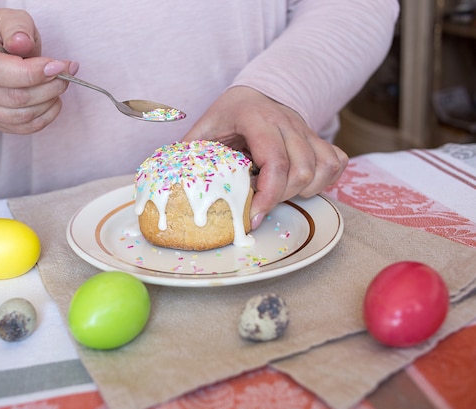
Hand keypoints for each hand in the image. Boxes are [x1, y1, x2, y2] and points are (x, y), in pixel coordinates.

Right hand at [0, 9, 78, 133]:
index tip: (58, 65)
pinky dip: (45, 117)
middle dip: (48, 87)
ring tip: (59, 85)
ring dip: (48, 103)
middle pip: (12, 98)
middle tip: (65, 73)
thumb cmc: (2, 34)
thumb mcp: (9, 19)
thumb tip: (22, 42)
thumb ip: (17, 28)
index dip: (30, 73)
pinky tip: (53, 101)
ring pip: (19, 117)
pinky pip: (22, 128)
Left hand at [182, 86, 347, 228]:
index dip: (267, 194)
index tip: (253, 216)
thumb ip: (191, 152)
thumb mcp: (205, 127)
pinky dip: (324, 181)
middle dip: (281, 196)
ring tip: (277, 193)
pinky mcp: (318, 137)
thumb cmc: (228, 114)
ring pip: (322, 168)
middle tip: (259, 203)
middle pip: (301, 170)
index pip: (274, 160)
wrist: (254, 92)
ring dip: (303, 191)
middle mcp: (287, 121)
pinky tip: (301, 185)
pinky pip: (336, 163)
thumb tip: (171, 182)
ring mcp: (306, 129)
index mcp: (257, 117)